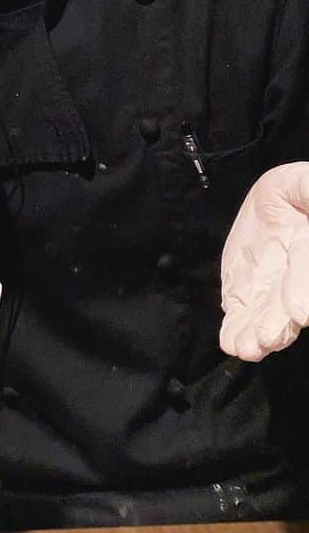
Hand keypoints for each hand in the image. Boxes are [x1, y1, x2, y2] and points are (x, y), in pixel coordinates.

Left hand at [220, 162, 308, 361]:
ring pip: (268, 315)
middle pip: (289, 302)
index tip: (300, 312)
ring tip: (247, 347)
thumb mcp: (305, 185)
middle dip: (278, 322)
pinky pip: (243, 312)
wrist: (275, 201)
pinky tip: (232, 343)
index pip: (307, 265)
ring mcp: (272, 287)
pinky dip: (237, 328)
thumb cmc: (298, 192)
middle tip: (268, 337)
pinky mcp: (247, 290)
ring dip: (257, 333)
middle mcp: (296, 274)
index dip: (303, 288)